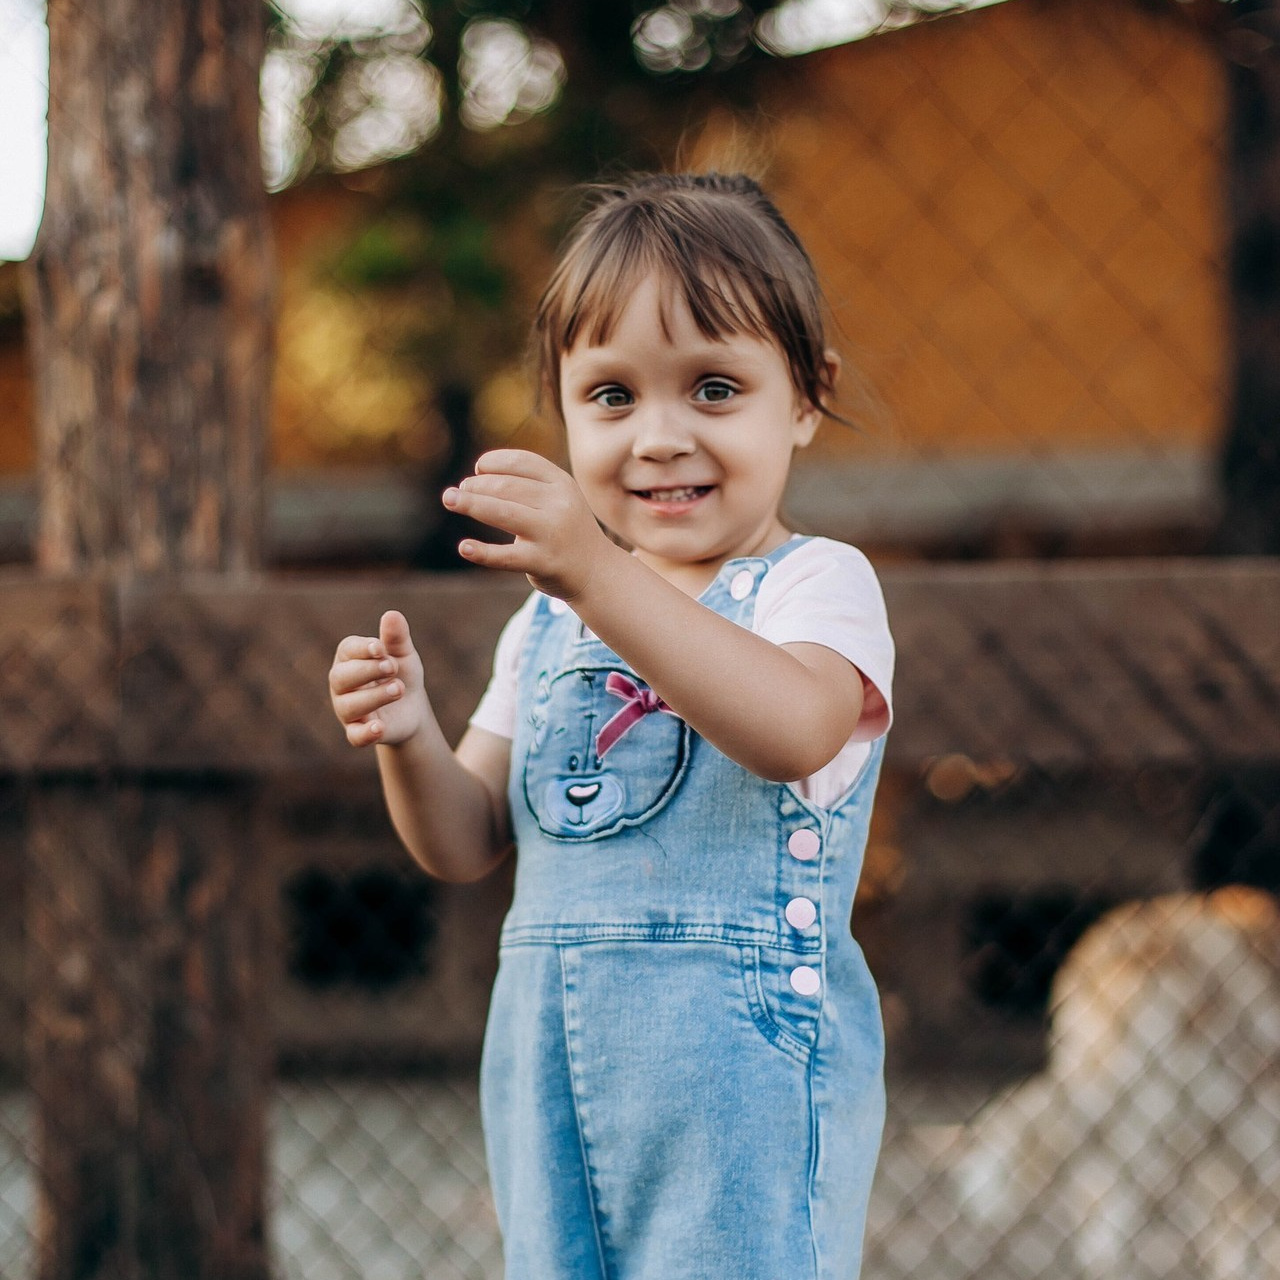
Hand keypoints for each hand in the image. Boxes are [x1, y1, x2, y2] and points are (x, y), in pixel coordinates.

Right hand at [329, 610, 428, 747]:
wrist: (412, 707)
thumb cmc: (401, 674)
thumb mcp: (403, 655)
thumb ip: (397, 638)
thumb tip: (392, 614)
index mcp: (349, 659)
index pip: (347, 651)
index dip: (362, 649)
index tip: (381, 648)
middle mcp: (342, 684)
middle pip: (341, 678)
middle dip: (367, 671)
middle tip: (393, 667)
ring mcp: (347, 710)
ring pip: (349, 706)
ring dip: (374, 697)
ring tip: (399, 689)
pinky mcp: (358, 732)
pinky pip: (354, 736)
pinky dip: (365, 733)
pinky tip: (380, 728)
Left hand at [443, 449, 612, 599]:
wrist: (596, 571)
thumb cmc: (566, 530)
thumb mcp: (558, 498)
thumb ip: (527, 483)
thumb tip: (475, 478)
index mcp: (562, 483)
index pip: (520, 461)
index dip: (492, 462)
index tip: (478, 469)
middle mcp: (559, 504)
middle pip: (506, 486)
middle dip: (476, 486)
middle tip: (457, 493)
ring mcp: (551, 533)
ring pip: (502, 513)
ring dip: (470, 504)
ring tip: (449, 499)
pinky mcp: (542, 562)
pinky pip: (506, 557)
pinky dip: (482, 552)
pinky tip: (464, 548)